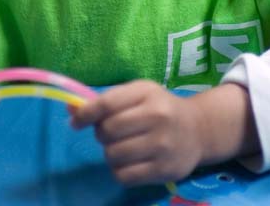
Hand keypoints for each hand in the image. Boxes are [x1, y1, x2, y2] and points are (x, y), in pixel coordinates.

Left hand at [70, 80, 203, 185]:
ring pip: (113, 155)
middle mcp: (157, 117)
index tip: (76, 122)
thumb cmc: (161, 108)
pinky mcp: (164, 170)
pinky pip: (124, 177)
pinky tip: (130, 163)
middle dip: (102, 134)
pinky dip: (120, 172)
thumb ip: (106, 100)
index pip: (106, 104)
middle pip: (107, 131)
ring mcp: (163, 145)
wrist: (199, 129)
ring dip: (111, 154)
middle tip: (112, 134)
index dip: (85, 114)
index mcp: (147, 93)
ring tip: (123, 148)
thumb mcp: (138, 95)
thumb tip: (70, 108)